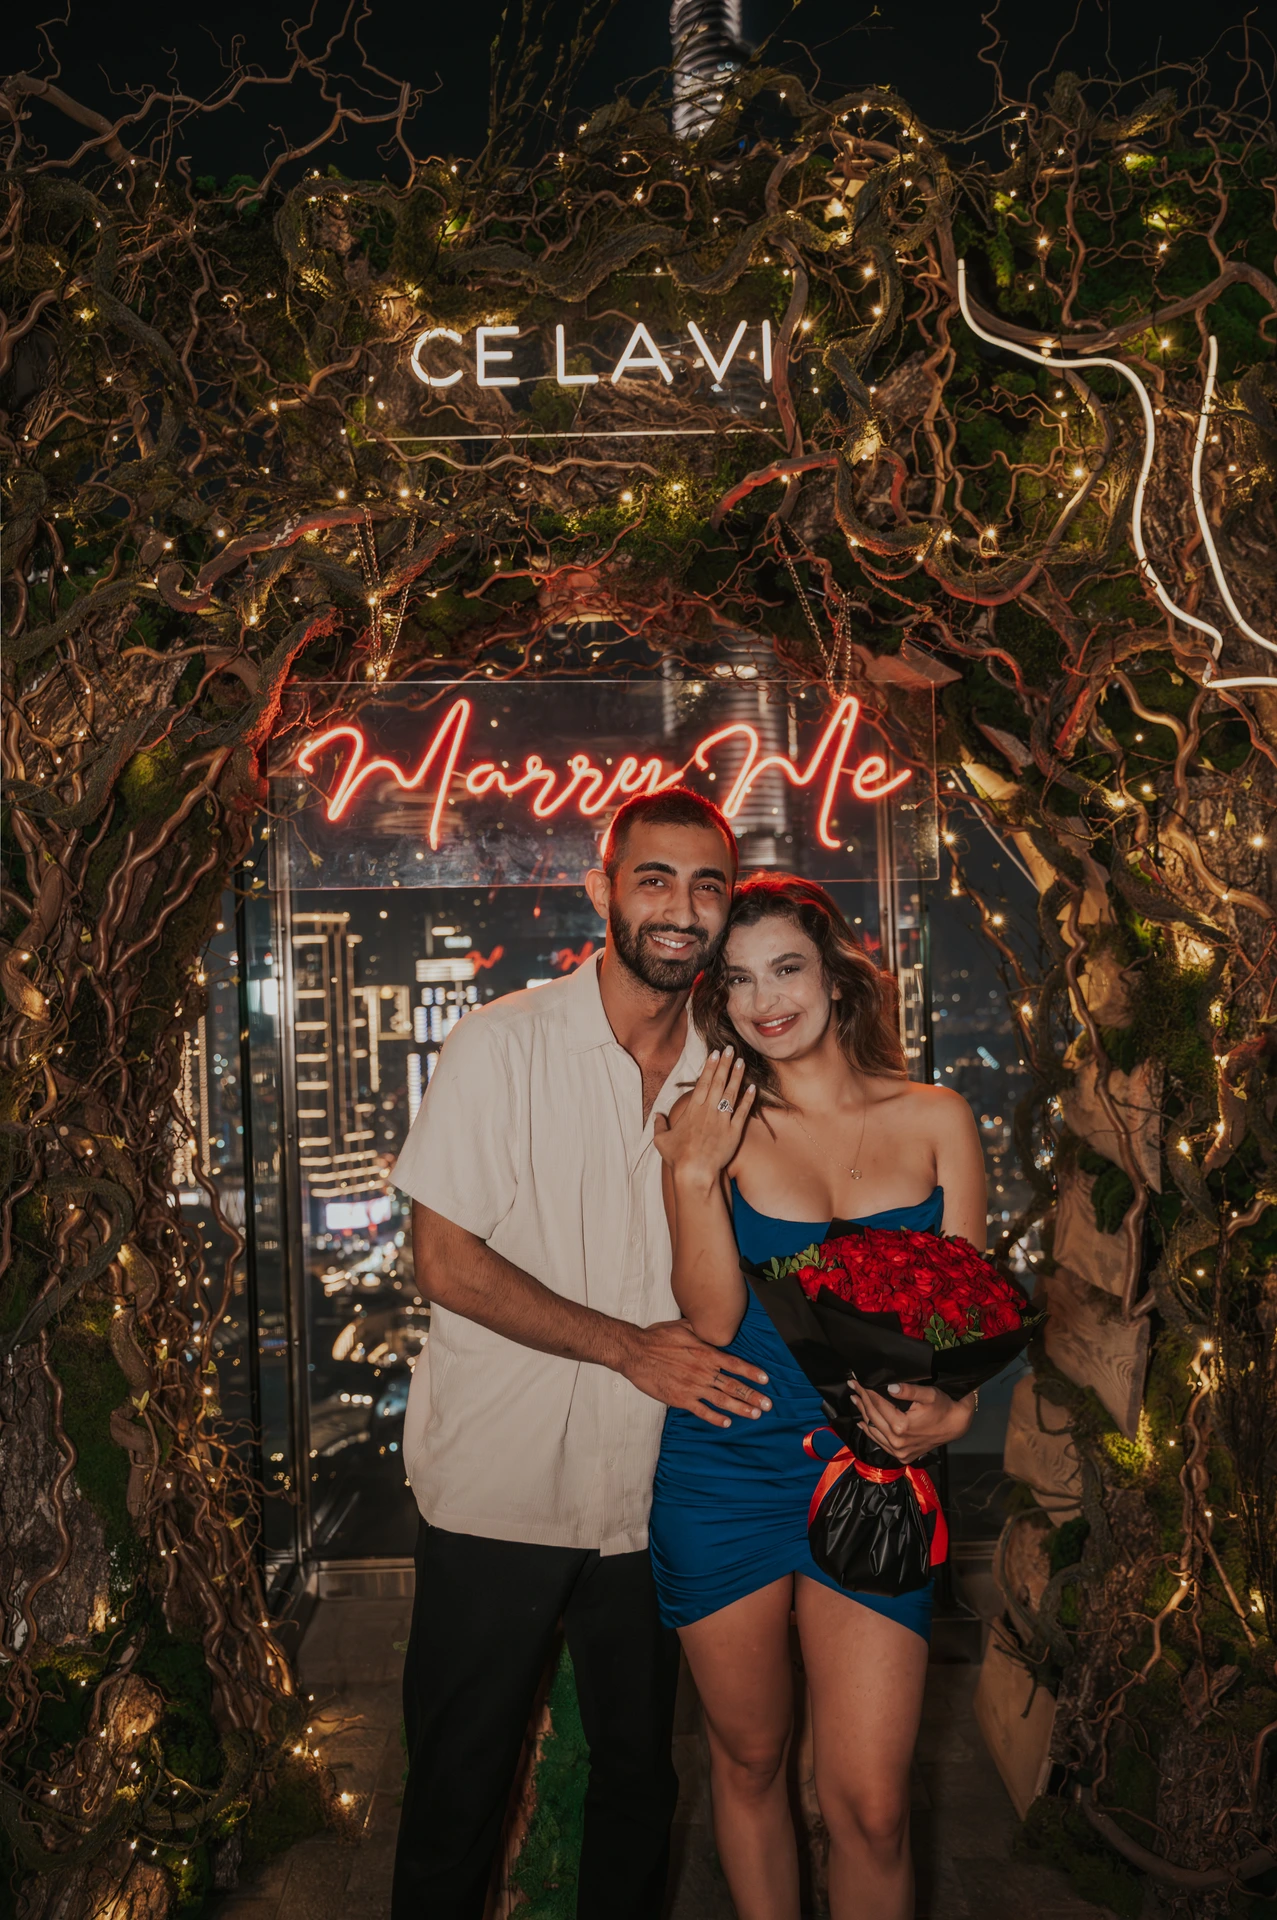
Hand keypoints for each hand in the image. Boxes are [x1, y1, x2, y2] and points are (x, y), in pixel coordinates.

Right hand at [618, 1318, 771, 1429]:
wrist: (635, 1352)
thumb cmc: (657, 1337)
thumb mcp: (682, 1326)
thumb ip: (701, 1330)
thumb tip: (713, 1326)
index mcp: (705, 1353)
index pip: (735, 1364)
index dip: (752, 1372)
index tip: (766, 1380)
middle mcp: (703, 1371)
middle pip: (733, 1385)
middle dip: (753, 1396)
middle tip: (768, 1405)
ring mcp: (692, 1386)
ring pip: (721, 1400)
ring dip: (740, 1408)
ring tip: (755, 1415)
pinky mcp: (679, 1398)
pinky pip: (701, 1411)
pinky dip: (714, 1418)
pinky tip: (726, 1423)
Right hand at [652, 1047, 755, 1187]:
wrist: (695, 1172)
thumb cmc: (678, 1157)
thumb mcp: (662, 1140)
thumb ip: (659, 1126)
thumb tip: (657, 1116)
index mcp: (693, 1109)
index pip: (703, 1082)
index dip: (710, 1066)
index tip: (715, 1053)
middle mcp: (709, 1110)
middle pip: (718, 1082)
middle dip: (725, 1064)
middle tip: (731, 1049)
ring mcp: (723, 1120)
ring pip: (731, 1093)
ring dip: (737, 1076)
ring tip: (742, 1062)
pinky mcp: (734, 1132)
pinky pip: (743, 1112)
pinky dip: (748, 1099)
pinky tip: (753, 1087)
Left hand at [850, 1380, 975, 1463]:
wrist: (956, 1426)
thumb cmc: (943, 1407)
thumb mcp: (928, 1394)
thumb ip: (908, 1390)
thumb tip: (888, 1386)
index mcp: (902, 1426)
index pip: (877, 1404)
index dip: (866, 1390)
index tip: (856, 1380)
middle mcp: (897, 1441)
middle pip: (872, 1416)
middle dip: (861, 1399)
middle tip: (852, 1385)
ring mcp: (899, 1451)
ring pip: (873, 1430)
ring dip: (863, 1413)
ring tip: (855, 1399)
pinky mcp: (901, 1456)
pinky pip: (880, 1443)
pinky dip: (870, 1431)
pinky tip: (863, 1422)